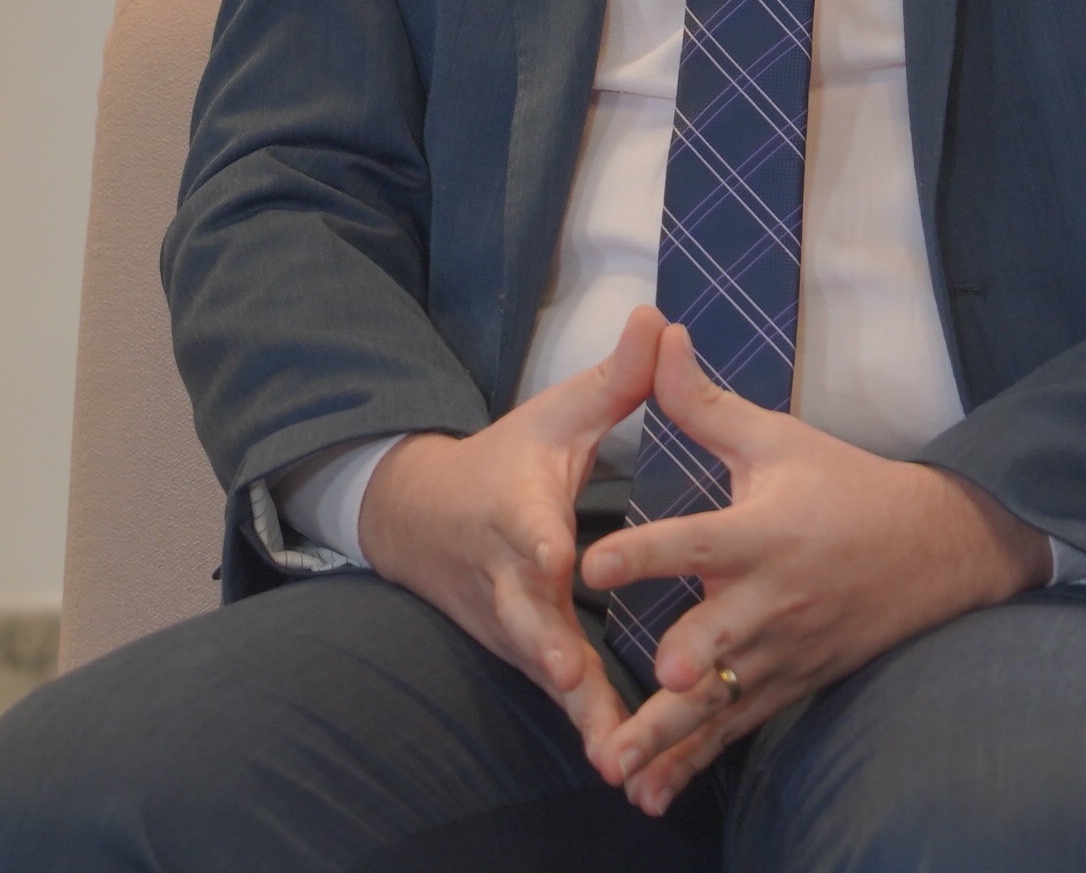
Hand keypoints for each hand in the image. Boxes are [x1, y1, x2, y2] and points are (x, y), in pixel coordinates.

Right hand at [359, 305, 664, 753]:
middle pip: (527, 616)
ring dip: (578, 710)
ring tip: (618, 753)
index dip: (541, 544)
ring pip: (544, 670)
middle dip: (552, 650)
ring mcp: (511, 623)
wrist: (422, 519)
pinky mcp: (526, 654)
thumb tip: (663, 318)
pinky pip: (560, 694)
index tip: (557, 558)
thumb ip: (616, 378)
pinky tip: (630, 767)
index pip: (526, 527)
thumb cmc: (506, 459)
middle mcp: (508, 576)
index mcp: (517, 509)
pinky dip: (588, 726)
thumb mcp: (556, 414)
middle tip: (574, 681)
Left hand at [576, 315, 1052, 812]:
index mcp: (762, 532)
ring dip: (670, 737)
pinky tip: (653, 794)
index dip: (646, 553)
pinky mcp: (790, 684)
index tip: (592, 566)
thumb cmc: (845, 485)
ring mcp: (784, 651)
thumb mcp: (777, 439)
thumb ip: (705, 403)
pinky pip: (738, 729)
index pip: (696, 542)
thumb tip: (657, 335)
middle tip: (640, 688)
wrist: (934, 550)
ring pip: (721, 701)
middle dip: (681, 669)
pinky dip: (696, 763)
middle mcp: (773, 599)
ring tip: (619, 769)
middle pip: (717, 640)